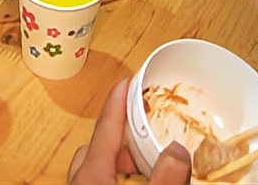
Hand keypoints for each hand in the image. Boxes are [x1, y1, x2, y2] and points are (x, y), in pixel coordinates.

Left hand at [68, 78, 190, 184]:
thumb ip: (165, 179)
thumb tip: (177, 152)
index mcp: (91, 177)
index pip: (104, 129)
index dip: (116, 103)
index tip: (124, 82)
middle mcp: (80, 184)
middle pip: (97, 146)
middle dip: (121, 133)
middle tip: (144, 127)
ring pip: (95, 165)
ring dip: (119, 156)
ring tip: (147, 160)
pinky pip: (96, 180)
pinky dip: (115, 173)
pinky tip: (136, 182)